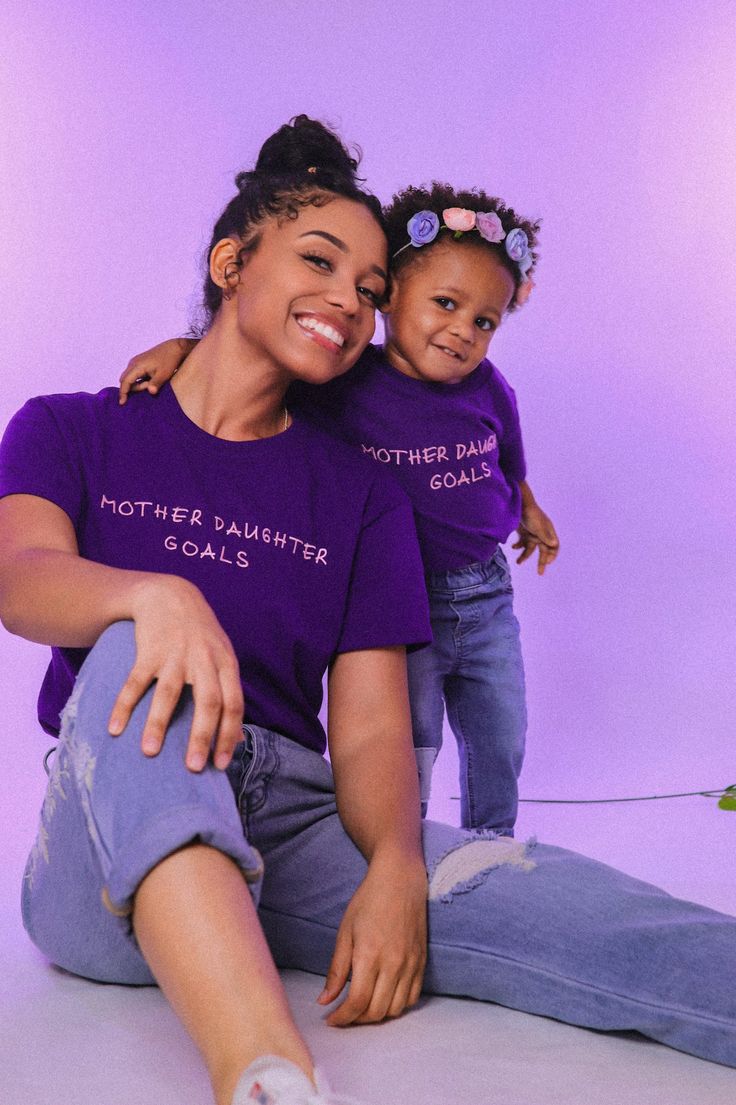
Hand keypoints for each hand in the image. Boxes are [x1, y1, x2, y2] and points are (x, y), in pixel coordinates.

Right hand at [107, 575, 243, 771]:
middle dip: (202, 736)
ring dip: (158, 724)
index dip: (229, 734)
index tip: (220, 764)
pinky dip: (124, 705)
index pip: (234, 704)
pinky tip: (115, 729)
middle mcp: (203, 660)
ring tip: (149, 753)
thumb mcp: (222, 657)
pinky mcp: (148, 651)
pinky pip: (135, 682)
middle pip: (208, 701)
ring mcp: (175, 655)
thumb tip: (237, 738)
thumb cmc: (200, 636)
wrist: (170, 595)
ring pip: (169, 693)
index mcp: (225, 664)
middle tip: (194, 768)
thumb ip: (229, 693)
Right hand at [118, 337, 195, 404]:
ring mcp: (135, 361)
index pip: (125, 381)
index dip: (123, 393)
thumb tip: (150, 392)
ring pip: (130, 377)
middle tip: (149, 387)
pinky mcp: (139, 362)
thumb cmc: (169, 361)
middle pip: (125, 380)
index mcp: (137, 366)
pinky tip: (150, 380)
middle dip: (133, 388)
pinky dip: (139, 380)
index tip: (122, 403)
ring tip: (153, 381)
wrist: (174, 348)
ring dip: (138, 384)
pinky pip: (134, 374)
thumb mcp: (163, 375)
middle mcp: (133, 363)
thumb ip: (155, 384)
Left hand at [318, 854, 426, 1025]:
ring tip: (363, 1007)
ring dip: (377, 1015)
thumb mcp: (345, 931)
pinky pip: (412, 997)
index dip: (343, 1018)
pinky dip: (397, 1005)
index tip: (332, 1019)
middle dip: (357, 1020)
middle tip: (344, 1014)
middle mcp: (394, 963)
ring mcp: (411, 964)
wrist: (401, 880)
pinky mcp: (422, 962)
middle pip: (377, 1011)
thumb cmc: (369, 901)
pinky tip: (383, 997)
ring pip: (396, 1009)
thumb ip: (336, 969)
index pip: (358, 1001)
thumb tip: (324, 1000)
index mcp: (370, 955)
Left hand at [511, 502, 559, 574]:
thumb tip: (554, 544)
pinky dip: (518, 546)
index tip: (547, 563)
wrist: (518, 503)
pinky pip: (522, 543)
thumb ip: (545, 536)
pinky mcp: (523, 532)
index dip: (552, 556)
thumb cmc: (530, 514)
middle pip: (543, 551)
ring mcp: (532, 533)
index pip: (554, 547)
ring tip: (518, 562)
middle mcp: (542, 534)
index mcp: (548, 532)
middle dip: (542, 561)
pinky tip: (513, 547)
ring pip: (530, 549)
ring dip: (525, 556)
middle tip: (540, 572)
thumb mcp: (538, 526)